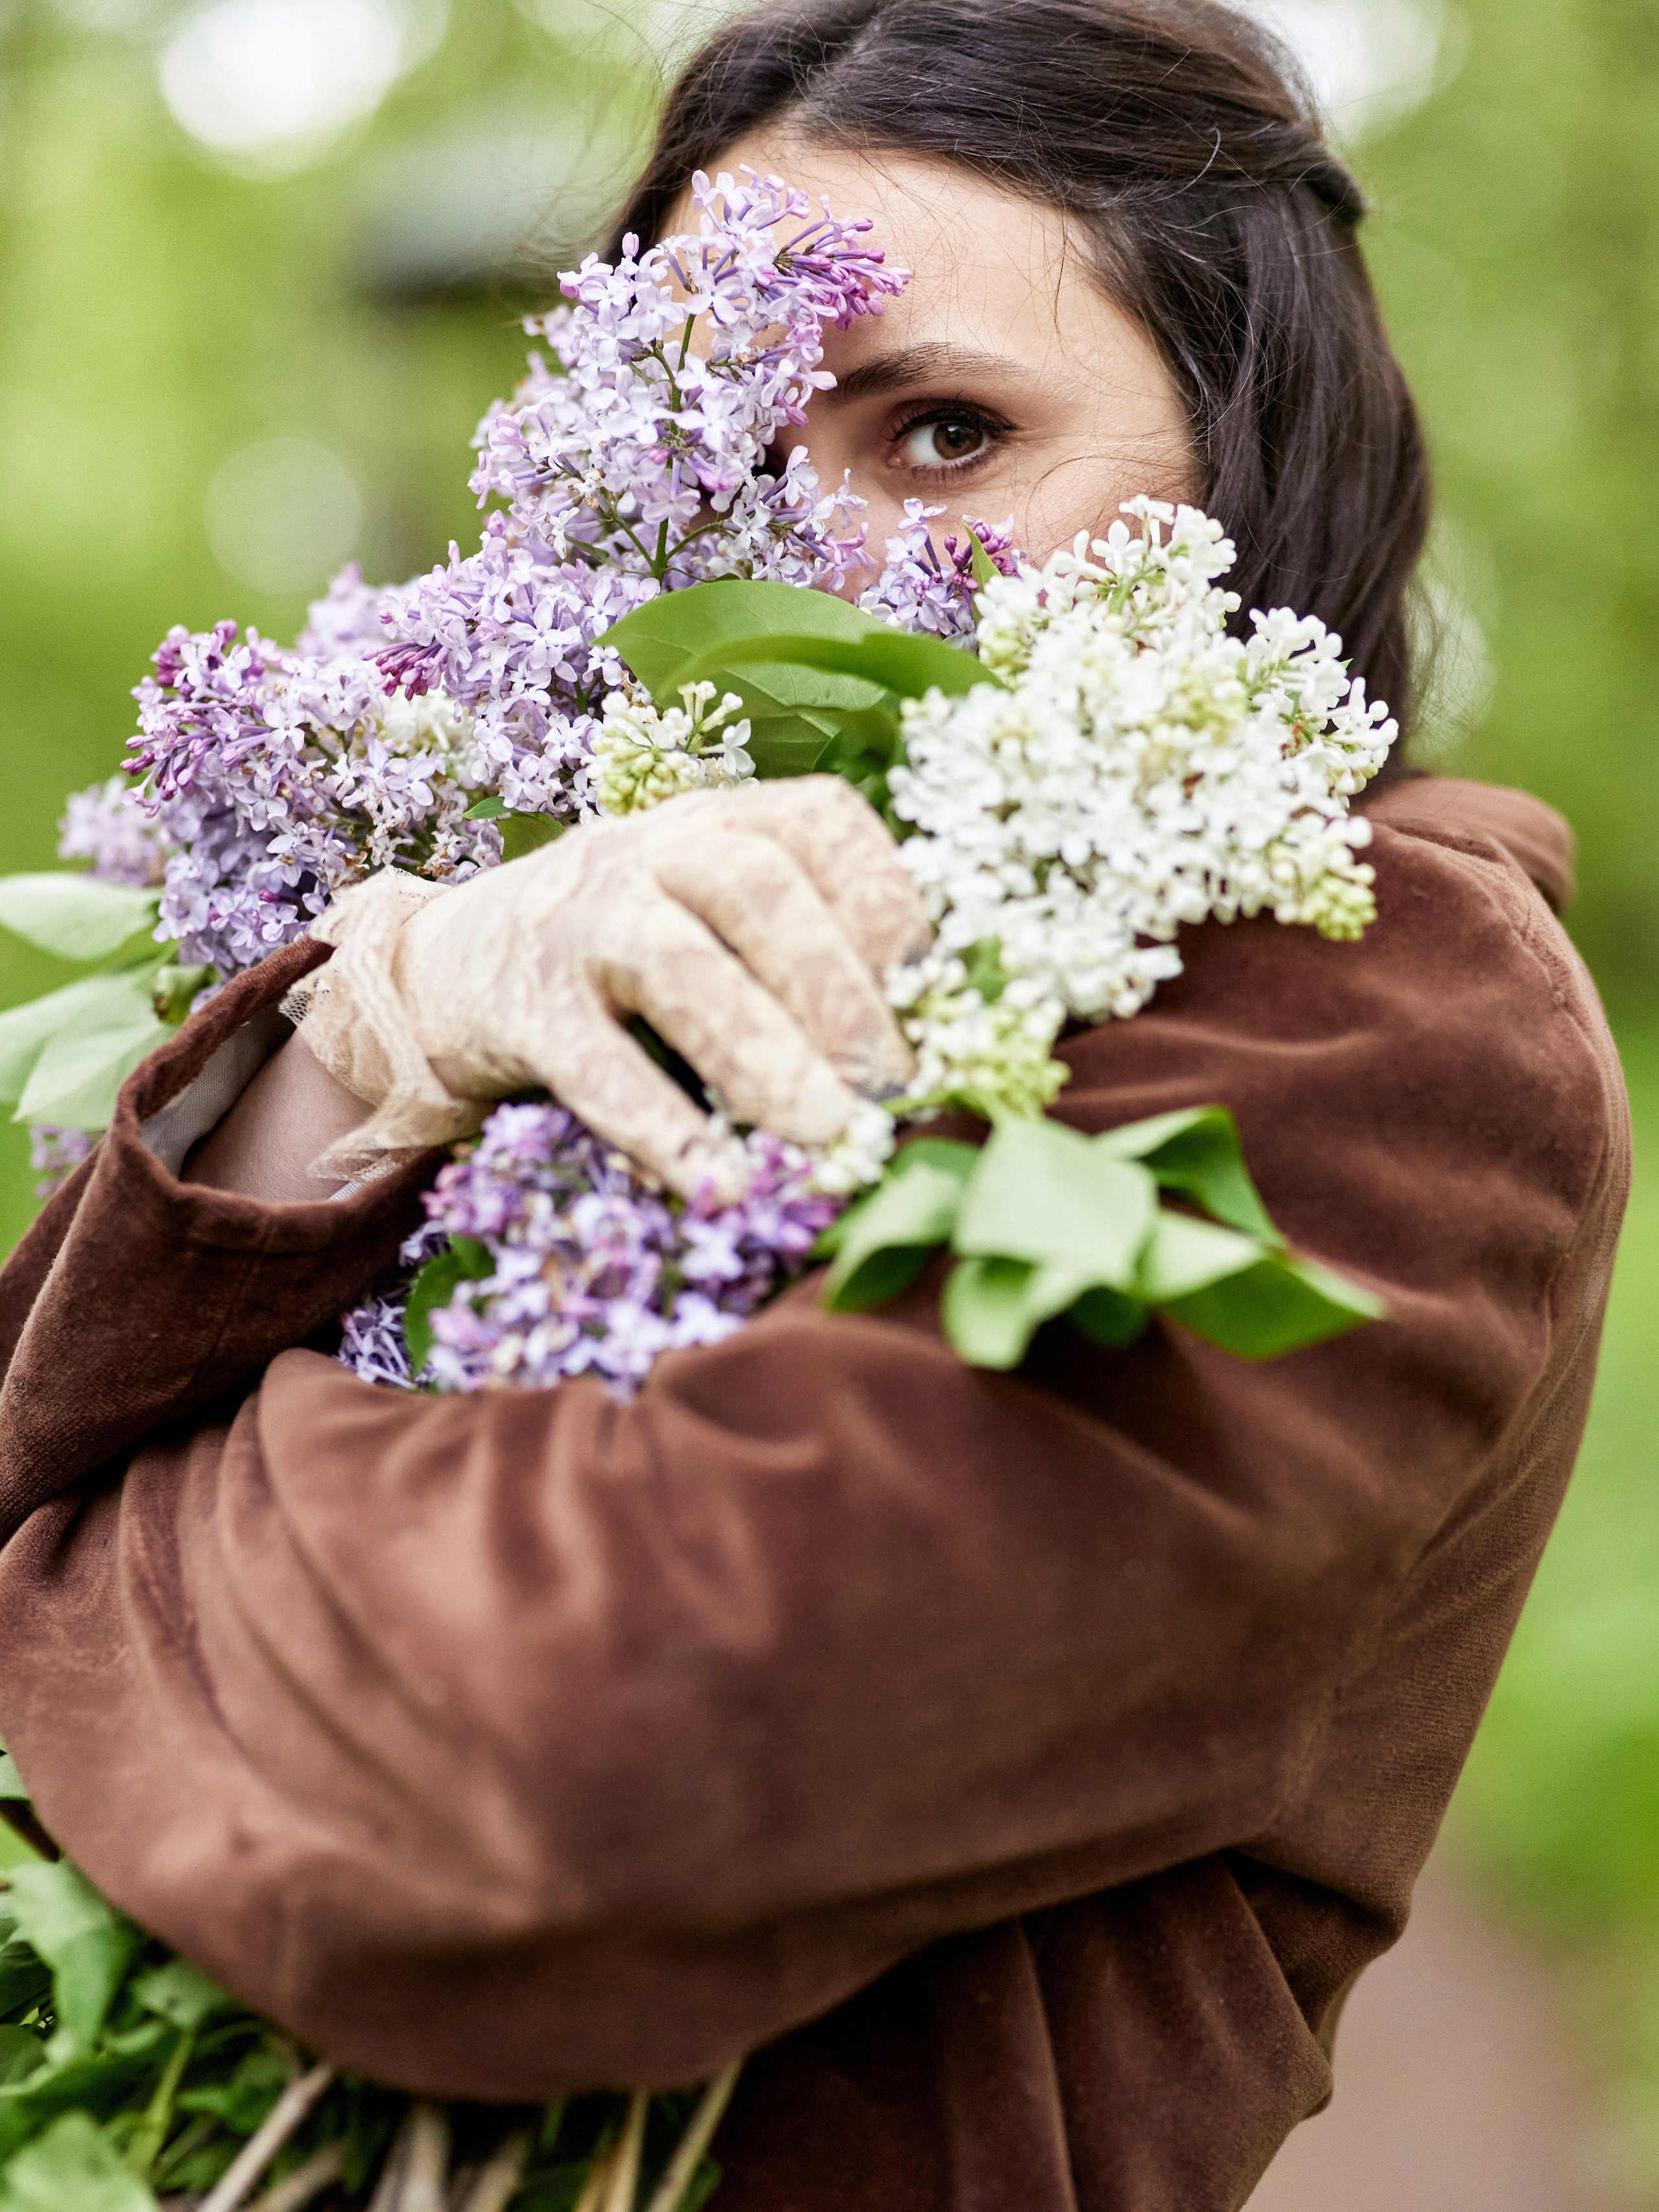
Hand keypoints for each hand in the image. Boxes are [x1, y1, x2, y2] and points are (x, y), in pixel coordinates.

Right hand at [291, 778, 929, 1197]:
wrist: (450, 969)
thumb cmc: (629, 958)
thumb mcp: (713, 918)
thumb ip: (806, 950)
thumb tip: (938, 1037)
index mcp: (718, 820)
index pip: (818, 821)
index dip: (886, 900)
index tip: (935, 988)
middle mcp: (650, 851)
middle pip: (756, 886)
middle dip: (837, 985)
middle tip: (892, 1083)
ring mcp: (578, 924)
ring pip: (678, 965)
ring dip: (763, 1053)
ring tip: (828, 1134)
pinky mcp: (524, 1010)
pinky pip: (594, 1065)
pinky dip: (661, 1127)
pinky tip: (721, 1183)